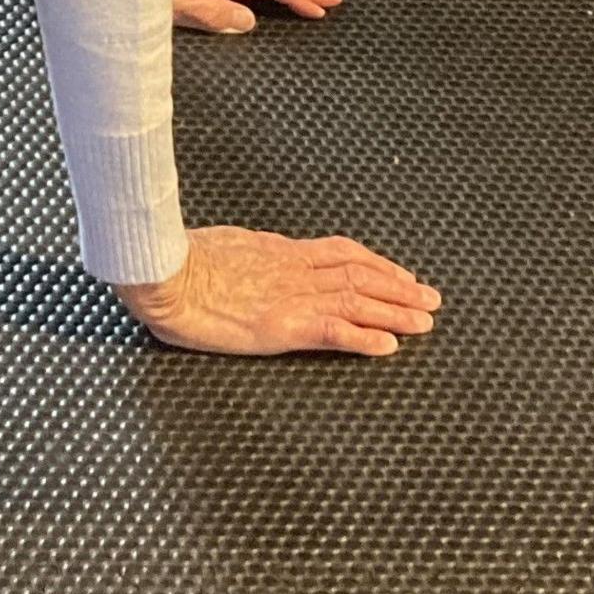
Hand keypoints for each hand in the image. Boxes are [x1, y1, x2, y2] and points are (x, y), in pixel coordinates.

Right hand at [115, 227, 441, 356]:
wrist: (163, 273)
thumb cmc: (177, 262)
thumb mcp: (221, 246)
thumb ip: (246, 254)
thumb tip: (251, 255)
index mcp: (278, 251)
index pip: (340, 254)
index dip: (376, 263)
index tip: (400, 273)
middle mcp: (293, 271)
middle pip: (359, 276)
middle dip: (398, 288)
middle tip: (431, 299)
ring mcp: (290, 297)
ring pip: (356, 301)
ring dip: (395, 312)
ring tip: (424, 322)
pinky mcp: (282, 325)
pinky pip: (333, 331)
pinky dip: (363, 338)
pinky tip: (388, 347)